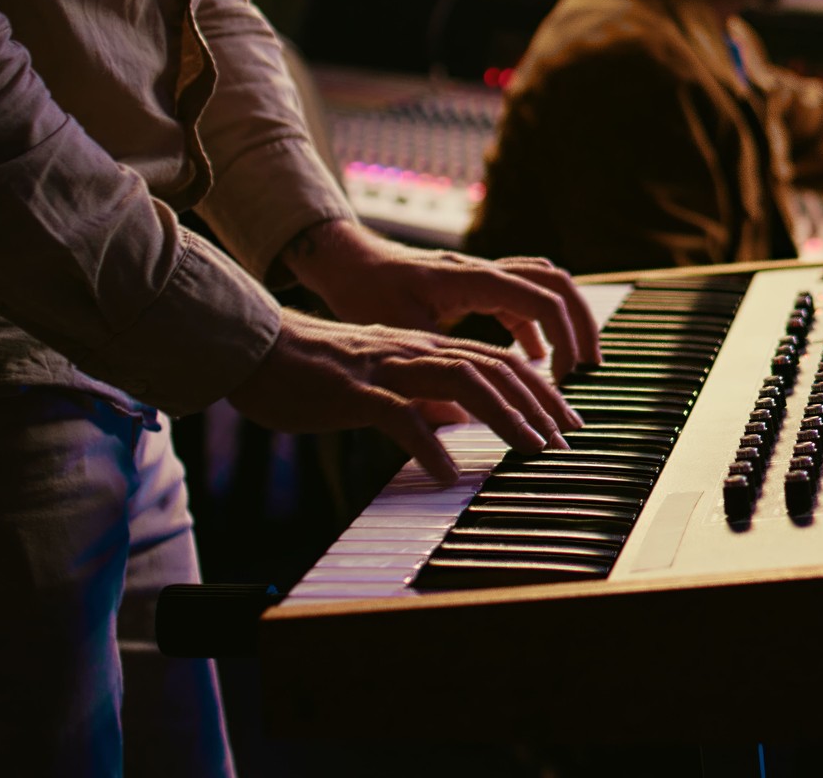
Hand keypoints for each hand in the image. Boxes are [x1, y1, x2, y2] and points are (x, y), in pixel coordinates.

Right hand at [227, 309, 579, 483]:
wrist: (254, 349)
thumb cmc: (315, 370)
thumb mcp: (383, 382)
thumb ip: (423, 396)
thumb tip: (461, 421)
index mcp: (424, 348)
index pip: (497, 361)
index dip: (539, 389)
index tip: (568, 421)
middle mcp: (413, 351)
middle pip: (492, 367)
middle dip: (537, 402)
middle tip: (565, 439)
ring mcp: (385, 369)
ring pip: (460, 381)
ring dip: (502, 416)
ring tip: (530, 449)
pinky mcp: (351, 392)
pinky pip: (397, 416)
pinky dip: (427, 444)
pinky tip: (447, 473)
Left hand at [280, 220, 601, 380]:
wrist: (345, 261)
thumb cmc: (365, 291)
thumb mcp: (395, 334)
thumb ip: (428, 375)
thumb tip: (455, 427)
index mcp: (474, 278)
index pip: (542, 300)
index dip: (565, 337)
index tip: (568, 378)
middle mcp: (486, 270)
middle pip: (558, 283)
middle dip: (581, 324)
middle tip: (590, 369)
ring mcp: (484, 275)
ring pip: (546, 285)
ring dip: (566, 321)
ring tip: (574, 364)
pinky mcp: (477, 286)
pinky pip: (523, 299)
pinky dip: (539, 326)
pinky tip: (534, 360)